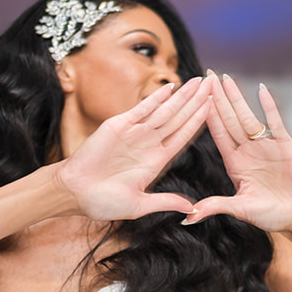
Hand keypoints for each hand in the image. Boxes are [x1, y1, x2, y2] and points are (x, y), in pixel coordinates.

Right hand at [55, 77, 212, 220]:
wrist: (74, 193)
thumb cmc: (102, 202)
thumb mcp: (139, 205)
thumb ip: (165, 202)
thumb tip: (192, 209)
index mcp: (156, 161)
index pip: (184, 136)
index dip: (200, 121)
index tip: (216, 108)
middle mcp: (148, 143)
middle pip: (179, 118)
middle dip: (197, 101)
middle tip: (214, 83)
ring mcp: (134, 133)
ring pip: (165, 111)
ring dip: (182, 96)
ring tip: (199, 81)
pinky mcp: (118, 126)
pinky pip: (141, 110)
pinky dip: (156, 99)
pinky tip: (171, 87)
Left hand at [185, 75, 291, 231]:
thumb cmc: (269, 215)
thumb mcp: (240, 209)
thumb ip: (215, 207)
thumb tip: (188, 217)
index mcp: (234, 163)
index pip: (217, 133)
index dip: (207, 114)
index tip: (196, 96)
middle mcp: (247, 150)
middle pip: (229, 119)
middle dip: (217, 97)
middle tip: (206, 75)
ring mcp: (265, 146)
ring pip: (248, 117)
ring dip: (237, 98)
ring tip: (226, 78)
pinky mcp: (285, 145)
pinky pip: (275, 122)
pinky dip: (269, 106)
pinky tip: (261, 90)